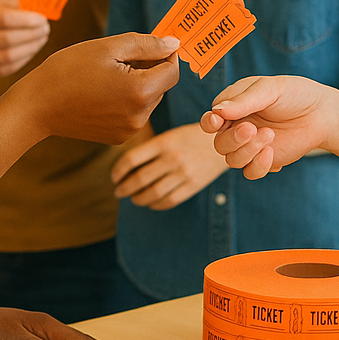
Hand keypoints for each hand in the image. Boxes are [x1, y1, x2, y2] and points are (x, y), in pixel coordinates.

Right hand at [0, 0, 49, 78]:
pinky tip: (32, 49)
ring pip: (8, 57)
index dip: (27, 20)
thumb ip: (14, 4)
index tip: (43, 18)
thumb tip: (40, 10)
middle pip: (7, 39)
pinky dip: (23, 60)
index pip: (4, 18)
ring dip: (31, 48)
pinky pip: (6, 69)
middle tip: (46, 29)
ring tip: (42, 38)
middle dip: (32, 34)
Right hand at [27, 32, 179, 144]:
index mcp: (140, 92)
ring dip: (138, 83)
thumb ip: (147, 44)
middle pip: (161, 85)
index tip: (150, 44)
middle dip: (149, 68)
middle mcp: (140, 117)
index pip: (173, 70)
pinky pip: (134, 112)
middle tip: (120, 57)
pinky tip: (102, 91)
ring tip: (107, 74)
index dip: (165, 54)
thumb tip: (175, 43)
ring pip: (149, 99)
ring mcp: (129, 130)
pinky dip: (127, 99)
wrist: (35, 106)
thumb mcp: (108, 47)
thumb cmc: (68, 70)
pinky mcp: (118, 137)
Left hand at [111, 123, 228, 208]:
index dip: (118, 170)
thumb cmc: (191, 138)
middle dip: (124, 188)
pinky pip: (169, 201)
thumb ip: (151, 149)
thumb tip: (126, 168)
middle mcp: (172, 158)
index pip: (131, 159)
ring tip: (133, 198)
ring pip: (152, 193)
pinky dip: (155, 204)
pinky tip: (150, 202)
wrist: (224, 142)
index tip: (114, 176)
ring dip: (138, 198)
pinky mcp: (193, 186)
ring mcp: (183, 174)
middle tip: (118, 191)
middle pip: (139, 179)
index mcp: (164, 142)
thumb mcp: (170, 135)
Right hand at [200, 75, 337, 178]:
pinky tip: (271, 153)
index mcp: (233, 107)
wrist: (322, 113)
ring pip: (231, 160)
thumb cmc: (295, 94)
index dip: (209, 123)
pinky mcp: (264, 161)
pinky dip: (257, 165)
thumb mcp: (269, 89)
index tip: (218, 121)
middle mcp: (237, 127)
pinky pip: (249, 172)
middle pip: (219, 143)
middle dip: (233, 138)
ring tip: (270, 134)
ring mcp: (250, 146)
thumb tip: (217, 111)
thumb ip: (243, 100)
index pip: (211, 119)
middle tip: (252, 128)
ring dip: (248, 150)